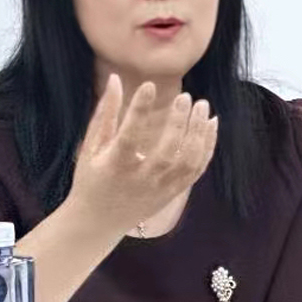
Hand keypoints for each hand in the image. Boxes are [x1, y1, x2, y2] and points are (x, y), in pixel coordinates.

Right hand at [68, 75, 217, 235]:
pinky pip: (196, 170)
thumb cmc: (91, 180)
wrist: (98, 222)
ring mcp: (160, 188)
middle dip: (178, 122)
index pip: (129, 135)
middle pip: (168, 151)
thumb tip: (115, 79)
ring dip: (199, 133)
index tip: (150, 85)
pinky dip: (208, 147)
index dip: (139, 110)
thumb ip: (105, 113)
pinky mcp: (173, 193)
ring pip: (189, 162)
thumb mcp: (90, 147)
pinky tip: (210, 124)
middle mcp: (141, 179)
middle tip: (185, 96)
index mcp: (115, 166)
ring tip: (202, 107)